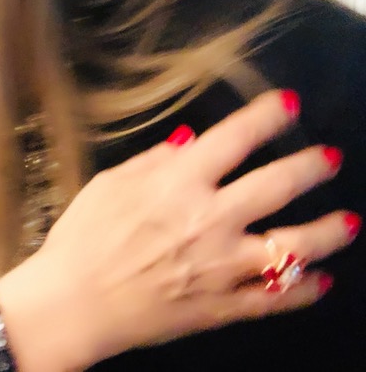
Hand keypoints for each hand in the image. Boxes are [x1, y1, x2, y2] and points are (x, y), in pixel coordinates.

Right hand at [0, 90, 356, 371]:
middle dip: (311, 166)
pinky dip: (304, 290)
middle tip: (330, 157)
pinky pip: (276, 299)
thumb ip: (153, 162)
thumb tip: (191, 143)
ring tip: (349, 222)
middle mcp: (209, 219)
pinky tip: (320, 281)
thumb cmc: (82, 239)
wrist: (74, 304)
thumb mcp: (108, 185)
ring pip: (293, 247)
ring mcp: (222, 266)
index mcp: (177, 183)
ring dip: (328, 232)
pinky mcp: (223, 306)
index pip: (235, 138)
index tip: (287, 104)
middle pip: (278, 186)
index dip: (266, 116)